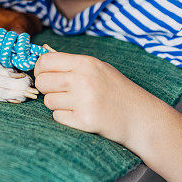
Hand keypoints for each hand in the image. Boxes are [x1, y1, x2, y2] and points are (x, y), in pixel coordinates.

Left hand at [34, 48, 155, 145]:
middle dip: (46, 88)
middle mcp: (84, 79)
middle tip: (60, 92)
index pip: (46, 61)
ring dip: (57, 104)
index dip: (40, 69)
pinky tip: (80, 115)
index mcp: (86, 63)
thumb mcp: (99, 68)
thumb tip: (42, 63)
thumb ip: (73, 65)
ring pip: (48, 101)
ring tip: (75, 104)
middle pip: (42, 82)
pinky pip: (57, 117)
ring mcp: (84, 101)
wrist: (141, 117)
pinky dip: (65, 118)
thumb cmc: (118, 91)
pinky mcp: (85, 121)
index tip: (45, 75)